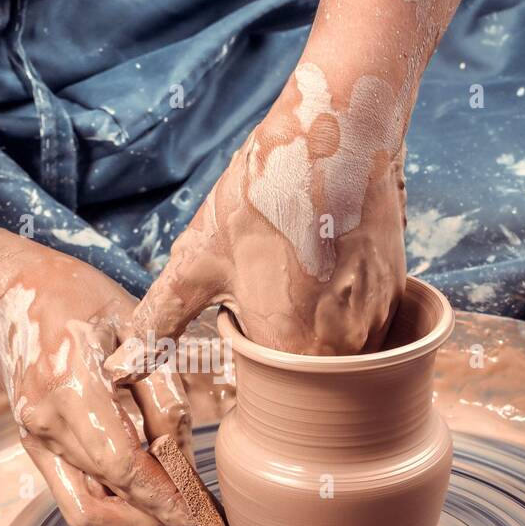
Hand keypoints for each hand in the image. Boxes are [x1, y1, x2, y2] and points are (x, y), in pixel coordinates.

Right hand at [0, 222, 199, 525]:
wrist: (12, 294)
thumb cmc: (82, 301)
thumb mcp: (138, 330)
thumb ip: (163, 394)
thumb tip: (182, 458)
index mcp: (72, 383)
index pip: (123, 465)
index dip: (164, 500)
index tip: (199, 521)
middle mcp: (45, 420)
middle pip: (109, 495)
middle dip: (157, 515)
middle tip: (198, 515)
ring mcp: (33, 438)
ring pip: (88, 508)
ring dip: (135, 516)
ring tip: (176, 505)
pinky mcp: (32, 447)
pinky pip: (72, 496)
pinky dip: (112, 503)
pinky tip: (144, 490)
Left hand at [107, 61, 407, 378]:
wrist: (334, 135)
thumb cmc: (262, 198)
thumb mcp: (198, 259)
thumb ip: (161, 320)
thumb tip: (126, 362)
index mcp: (295, 351)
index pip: (272, 391)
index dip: (250, 357)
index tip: (241, 320)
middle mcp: (347, 349)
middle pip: (309, 375)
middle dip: (283, 342)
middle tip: (267, 288)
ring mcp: (379, 319)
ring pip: (340, 348)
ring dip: (315, 323)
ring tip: (294, 267)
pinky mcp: (398, 291)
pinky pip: (367, 321)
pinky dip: (342, 302)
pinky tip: (323, 259)